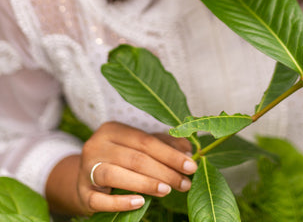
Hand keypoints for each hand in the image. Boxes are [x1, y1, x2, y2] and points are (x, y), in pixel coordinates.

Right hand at [77, 121, 196, 213]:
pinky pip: (100, 200)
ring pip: (116, 174)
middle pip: (134, 158)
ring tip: (168, 190)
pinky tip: (140, 202)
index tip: (191, 165)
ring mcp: (86, 170)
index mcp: (111, 129)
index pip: (146, 141)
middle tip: (185, 183)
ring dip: (145, 183)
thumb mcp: (139, 147)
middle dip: (164, 171)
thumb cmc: (119, 160)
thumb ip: (163, 145)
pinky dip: (121, 202)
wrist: (85, 179)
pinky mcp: (83, 193)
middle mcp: (96, 146)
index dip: (170, 154)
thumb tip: (188, 149)